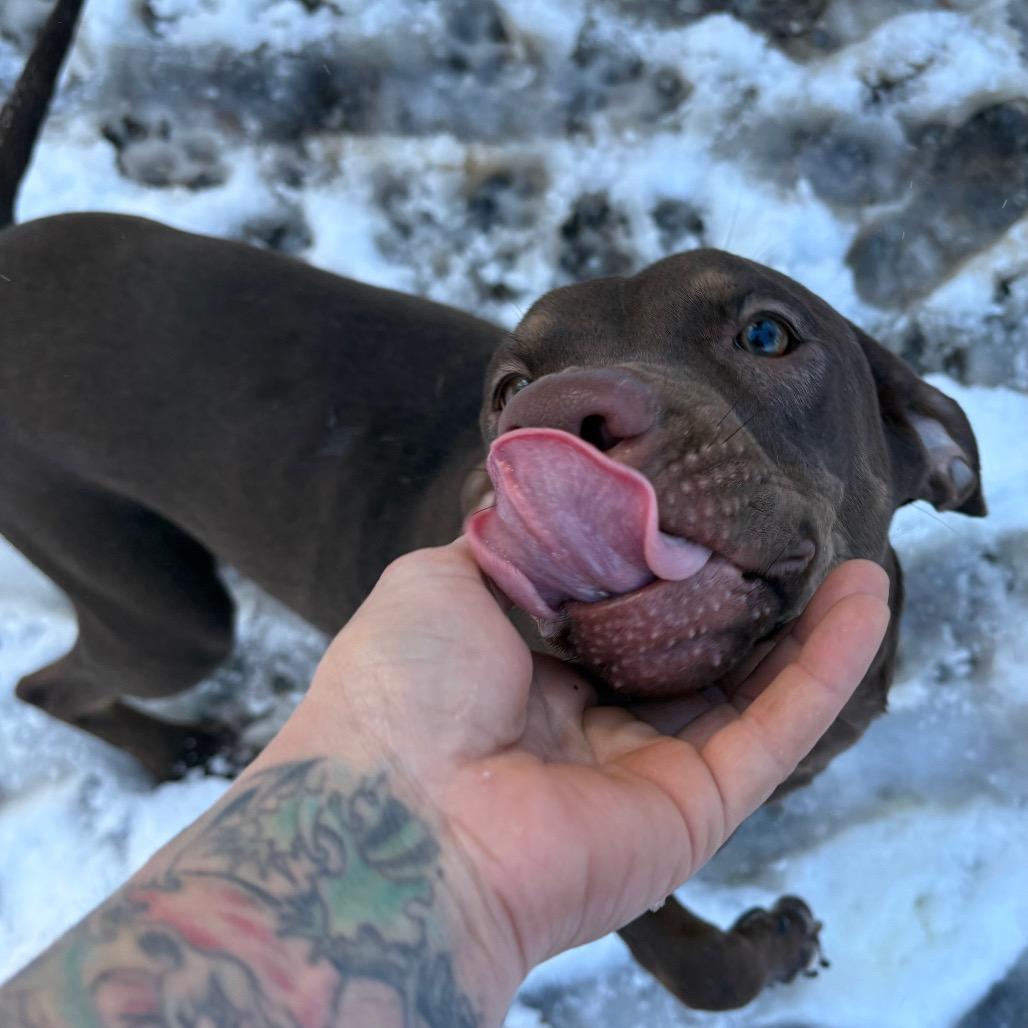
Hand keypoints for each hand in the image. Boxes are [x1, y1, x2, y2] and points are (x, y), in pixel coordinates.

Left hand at [272, 538, 889, 1003]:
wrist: (388, 817)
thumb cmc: (399, 686)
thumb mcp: (442, 580)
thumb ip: (513, 546)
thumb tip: (564, 509)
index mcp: (530, 669)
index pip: (620, 609)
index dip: (669, 561)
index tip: (711, 507)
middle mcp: (592, 721)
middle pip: (694, 651)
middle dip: (747, 596)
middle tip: (794, 534)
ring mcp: (647, 767)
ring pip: (749, 689)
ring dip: (808, 628)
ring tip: (858, 561)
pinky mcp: (694, 808)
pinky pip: (776, 731)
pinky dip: (828, 669)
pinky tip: (866, 602)